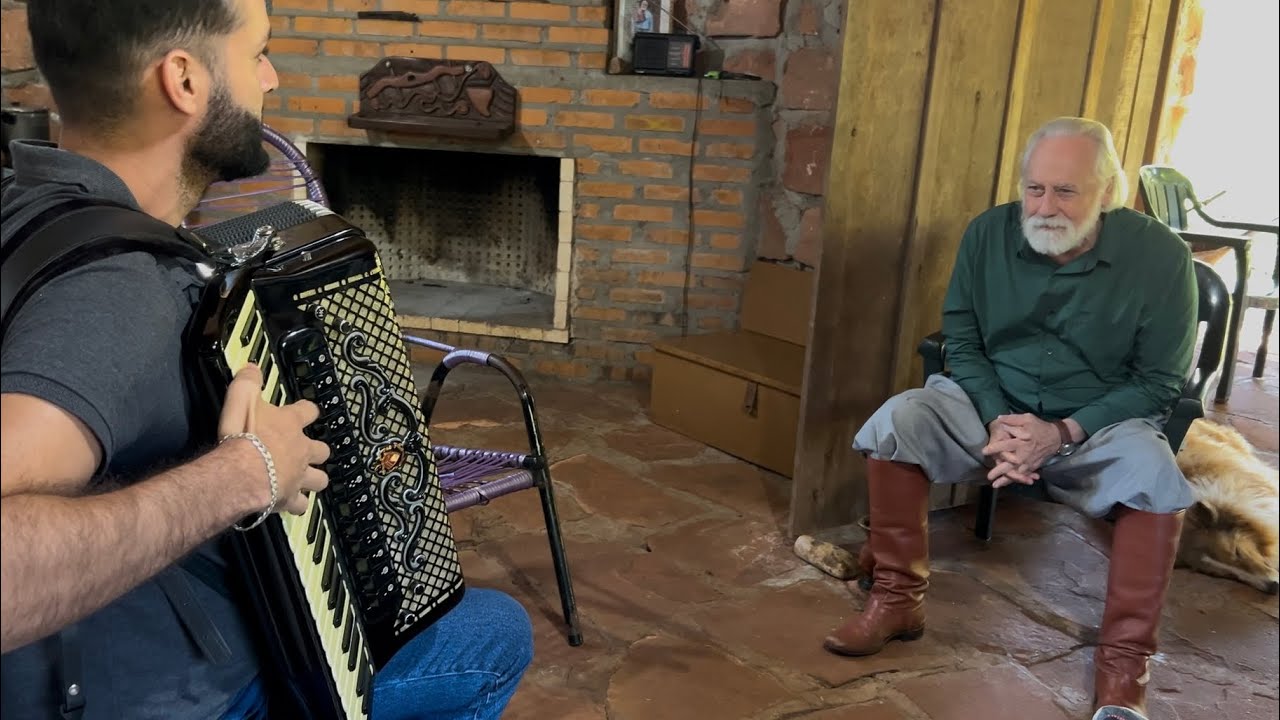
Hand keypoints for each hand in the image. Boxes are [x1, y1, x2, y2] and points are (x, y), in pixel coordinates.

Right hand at [219, 364, 329, 515]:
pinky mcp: (290, 499)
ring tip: (305, 480)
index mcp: (290, 424)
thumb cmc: (242, 434)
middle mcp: (301, 450)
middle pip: (322, 450)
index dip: (308, 411)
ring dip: (314, 479)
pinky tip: (291, 504)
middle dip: (317, 451)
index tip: (307, 411)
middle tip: (306, 452)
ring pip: (319, 479)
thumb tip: (253, 367)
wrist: (242, 472)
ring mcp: (299, 476)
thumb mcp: (241, 398)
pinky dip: (297, 504)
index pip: (309, 411)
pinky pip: (300, 505)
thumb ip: (248, 382)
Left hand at [982, 413, 1060, 486]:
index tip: (983, 451)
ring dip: (1006, 480)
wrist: (1057, 437)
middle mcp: (1025, 454)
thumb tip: (998, 419)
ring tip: (996, 485)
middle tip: (988, 476)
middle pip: (1010, 464)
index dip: (994, 448)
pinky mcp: (1033, 466)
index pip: (1005, 445)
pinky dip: (1016, 480)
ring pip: (1016, 473)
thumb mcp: (1027, 418)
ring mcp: (1030, 462)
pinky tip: (1008, 484)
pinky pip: (1024, 475)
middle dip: (999, 470)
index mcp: (1022, 441)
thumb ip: (1012, 419)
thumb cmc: (1040, 427)